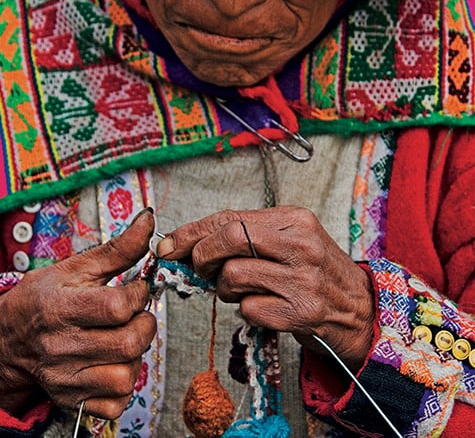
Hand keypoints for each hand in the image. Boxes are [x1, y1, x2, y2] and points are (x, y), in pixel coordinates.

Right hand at [0, 208, 156, 419]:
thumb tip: (149, 219)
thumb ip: (119, 248)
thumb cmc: (44, 297)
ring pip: (126, 375)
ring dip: (136, 353)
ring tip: (123, 336)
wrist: (9, 338)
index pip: (116, 307)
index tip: (136, 288)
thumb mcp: (77, 267)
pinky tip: (114, 361)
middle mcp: (61, 348)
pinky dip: (125, 381)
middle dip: (144, 323)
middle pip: (128, 343)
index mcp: (60, 308)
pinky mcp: (72, 400)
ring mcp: (66, 379)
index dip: (138, 294)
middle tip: (134, 313)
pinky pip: (117, 402)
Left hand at [157, 207, 373, 369]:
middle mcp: (300, 244)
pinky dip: (247, 311)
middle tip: (202, 269)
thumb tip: (190, 244)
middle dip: (202, 256)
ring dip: (225, 289)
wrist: (361, 309)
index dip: (191, 232)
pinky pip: (249, 309)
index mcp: (294, 219)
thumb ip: (246, 237)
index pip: (229, 218)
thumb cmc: (316, 272)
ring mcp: (303, 278)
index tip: (168, 245)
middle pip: (228, 239)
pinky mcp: (302, 312)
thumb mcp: (288, 240)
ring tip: (243, 291)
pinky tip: (264, 307)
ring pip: (233, 276)